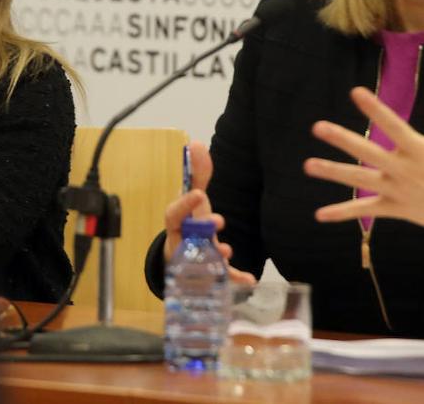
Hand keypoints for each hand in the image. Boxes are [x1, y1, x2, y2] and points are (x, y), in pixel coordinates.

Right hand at [162, 141, 256, 285]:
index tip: (199, 193)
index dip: (184, 204)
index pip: (174, 214)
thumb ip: (197, 174)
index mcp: (178, 223)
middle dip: (203, 229)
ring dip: (214, 255)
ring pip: (201, 261)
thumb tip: (196, 143)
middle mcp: (183, 243)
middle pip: (187, 239)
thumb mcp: (193, 197)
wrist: (186, 255)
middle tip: (219, 220)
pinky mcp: (211, 274)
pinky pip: (221, 278)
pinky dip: (235, 278)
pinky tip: (250, 279)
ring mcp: (196, 260)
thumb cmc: (190, 222)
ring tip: (227, 250)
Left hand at [302, 82, 423, 257]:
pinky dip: (343, 213)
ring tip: (308, 165)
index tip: (356, 92)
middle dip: (342, 140)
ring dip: (333, 172)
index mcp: (420, 148)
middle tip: (317, 127)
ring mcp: (398, 191)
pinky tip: (319, 214)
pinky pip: (366, 210)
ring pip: (360, 181)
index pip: (393, 125)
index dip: (375, 109)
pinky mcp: (395, 209)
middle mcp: (405, 169)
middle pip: (369, 152)